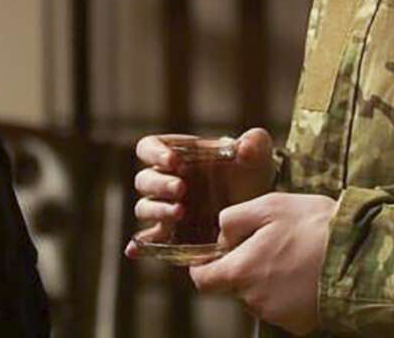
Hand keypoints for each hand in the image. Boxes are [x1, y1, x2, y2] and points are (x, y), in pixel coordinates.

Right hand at [125, 127, 274, 253]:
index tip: (173, 161)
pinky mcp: (173, 235)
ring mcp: (167, 209)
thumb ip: (255, 143)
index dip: (155, 153)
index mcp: (177, 155)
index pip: (148, 148)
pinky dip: (140, 244)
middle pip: (144, 180)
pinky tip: (135, 250)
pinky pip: (149, 240)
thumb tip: (244, 145)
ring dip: (157, 210)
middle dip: (160, 184)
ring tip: (181, 212)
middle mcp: (166, 182)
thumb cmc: (252, 175)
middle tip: (182, 188)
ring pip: (144, 207)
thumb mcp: (258, 156)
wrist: (259, 211)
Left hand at [188, 192, 335, 334]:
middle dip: (244, 267)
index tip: (211, 257)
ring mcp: (277, 315)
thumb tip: (221, 236)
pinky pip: (283, 307)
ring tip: (295, 256)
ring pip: (259, 296)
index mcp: (241, 272)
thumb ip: (233, 219)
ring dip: (268, 279)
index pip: (203, 280)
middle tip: (270, 245)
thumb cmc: (314, 226)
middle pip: (234, 286)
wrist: (361, 255)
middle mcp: (254, 300)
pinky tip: (307, 273)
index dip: (204, 267)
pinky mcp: (299, 324)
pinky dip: (289, 293)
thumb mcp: (268, 206)